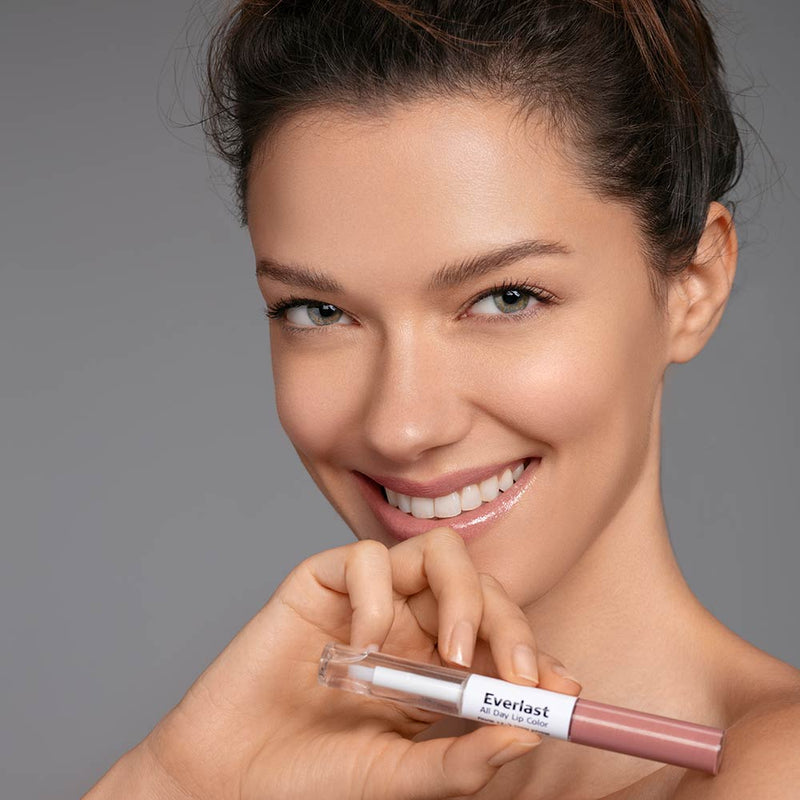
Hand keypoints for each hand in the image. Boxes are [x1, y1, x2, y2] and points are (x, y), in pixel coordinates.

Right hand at [85, 527, 581, 799]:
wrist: (226, 776)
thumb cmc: (311, 780)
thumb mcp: (401, 778)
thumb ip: (462, 760)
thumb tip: (530, 733)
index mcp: (436, 672)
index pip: (501, 640)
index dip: (535, 655)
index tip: (559, 689)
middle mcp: (409, 628)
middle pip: (481, 589)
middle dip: (508, 624)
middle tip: (513, 673)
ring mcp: (370, 602)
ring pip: (437, 554)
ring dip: (461, 595)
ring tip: (452, 656)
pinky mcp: (323, 582)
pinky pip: (369, 558)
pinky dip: (378, 597)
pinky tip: (362, 647)